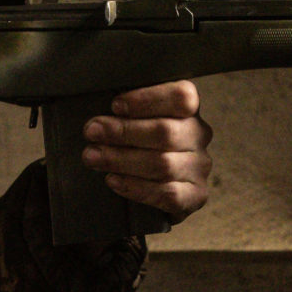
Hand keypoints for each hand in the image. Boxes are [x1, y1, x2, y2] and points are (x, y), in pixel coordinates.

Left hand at [81, 81, 213, 221]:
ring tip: (92, 157)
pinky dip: (136, 187)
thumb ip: (124, 114)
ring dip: (121, 160)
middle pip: (165, 132)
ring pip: (163, 164)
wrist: (152, 186)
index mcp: (188, 109)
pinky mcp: (196, 195)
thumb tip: (97, 123)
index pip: (181, 97)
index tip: (115, 106)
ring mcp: (199, 167)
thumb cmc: (137, 143)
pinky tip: (113, 180)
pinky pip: (167, 194)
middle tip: (92, 132)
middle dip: (123, 132)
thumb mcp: (134, 119)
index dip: (147, 100)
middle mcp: (199, 135)